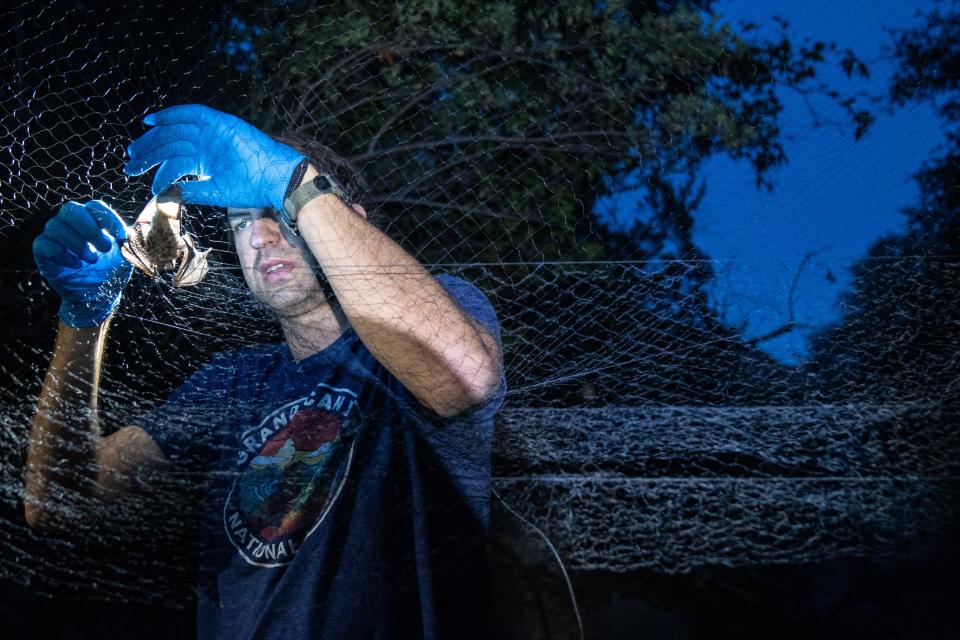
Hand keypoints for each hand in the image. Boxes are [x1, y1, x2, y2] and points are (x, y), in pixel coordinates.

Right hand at [33, 201, 132, 327]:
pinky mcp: (43, 251)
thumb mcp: (126, 254)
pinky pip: (44, 244)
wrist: (97, 295)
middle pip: (71, 210)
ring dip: (77, 244)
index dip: (107, 218)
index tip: (120, 236)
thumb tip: (144, 227)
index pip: (95, 206)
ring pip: (55, 226)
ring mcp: (54, 235)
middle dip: (90, 228)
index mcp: (92, 218)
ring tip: (92, 260)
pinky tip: (76, 265)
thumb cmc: (111, 270)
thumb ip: (131, 239)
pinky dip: (62, 254)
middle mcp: (70, 222)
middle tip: (106, 248)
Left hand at [123, 104, 304, 211]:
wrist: (275, 178)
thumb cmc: (252, 187)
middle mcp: (207, 143)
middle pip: (170, 142)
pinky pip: (192, 113)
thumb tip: (165, 196)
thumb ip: (191, 191)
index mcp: (206, 159)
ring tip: (135, 152)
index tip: (136, 170)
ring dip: (153, 139)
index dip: (154, 163)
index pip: (174, 157)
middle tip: (130, 162)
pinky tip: (152, 122)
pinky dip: (172, 114)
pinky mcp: (220, 122)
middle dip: (148, 151)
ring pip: (175, 130)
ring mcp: (213, 132)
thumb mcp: (215, 192)